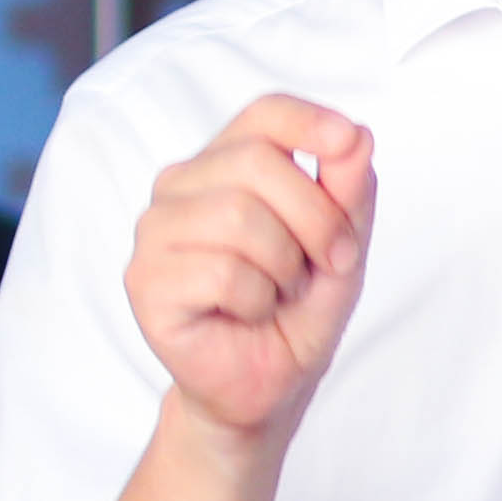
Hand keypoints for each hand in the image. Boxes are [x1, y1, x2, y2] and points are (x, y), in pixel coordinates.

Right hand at [126, 98, 373, 441]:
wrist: (268, 387)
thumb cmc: (297, 311)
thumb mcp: (343, 247)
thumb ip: (348, 193)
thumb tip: (357, 137)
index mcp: (224, 164)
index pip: (263, 113)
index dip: (309, 121)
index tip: (349, 142)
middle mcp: (180, 187)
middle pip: (258, 162)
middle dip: (316, 218)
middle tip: (332, 264)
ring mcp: (155, 231)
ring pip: (238, 215)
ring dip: (284, 266)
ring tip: (279, 293)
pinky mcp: (145, 280)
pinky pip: (221, 271)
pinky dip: (256, 300)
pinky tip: (247, 314)